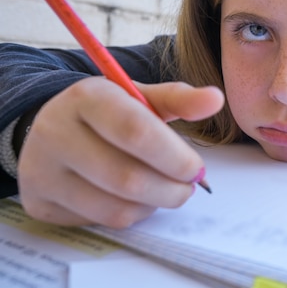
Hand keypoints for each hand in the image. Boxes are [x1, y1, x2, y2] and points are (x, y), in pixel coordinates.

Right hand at [17, 77, 223, 227]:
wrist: (48, 127)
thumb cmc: (107, 112)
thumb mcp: (139, 96)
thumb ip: (178, 98)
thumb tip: (215, 100)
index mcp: (87, 97)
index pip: (136, 132)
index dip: (174, 157)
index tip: (196, 169)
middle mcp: (56, 132)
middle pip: (127, 178)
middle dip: (171, 189)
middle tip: (188, 187)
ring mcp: (42, 170)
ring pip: (116, 207)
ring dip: (153, 205)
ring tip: (164, 190)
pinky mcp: (39, 202)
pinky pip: (100, 221)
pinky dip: (130, 215)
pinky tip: (135, 198)